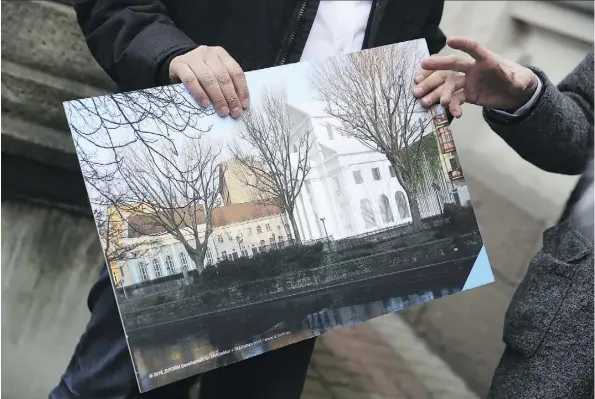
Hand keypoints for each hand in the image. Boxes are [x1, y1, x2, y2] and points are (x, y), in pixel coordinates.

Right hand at [169, 46, 248, 117]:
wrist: (177, 63)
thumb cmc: (201, 72)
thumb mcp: (216, 71)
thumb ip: (226, 82)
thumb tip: (238, 103)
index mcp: (220, 54)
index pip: (235, 72)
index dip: (241, 89)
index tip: (243, 105)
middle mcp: (208, 53)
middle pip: (223, 77)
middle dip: (230, 97)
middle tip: (234, 112)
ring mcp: (193, 58)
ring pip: (208, 79)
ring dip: (217, 98)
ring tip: (222, 111)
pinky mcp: (179, 65)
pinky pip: (190, 80)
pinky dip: (199, 93)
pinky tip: (205, 104)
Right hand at [413, 37, 537, 117]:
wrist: (514, 95)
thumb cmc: (519, 81)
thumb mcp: (523, 80)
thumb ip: (520, 80)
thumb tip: (518, 82)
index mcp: (487, 60)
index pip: (474, 49)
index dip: (463, 44)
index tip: (450, 41)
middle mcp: (474, 69)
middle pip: (453, 64)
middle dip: (438, 64)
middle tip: (423, 65)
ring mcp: (468, 82)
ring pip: (448, 84)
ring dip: (435, 91)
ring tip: (423, 100)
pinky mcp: (467, 94)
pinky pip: (455, 99)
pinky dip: (452, 107)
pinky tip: (452, 114)